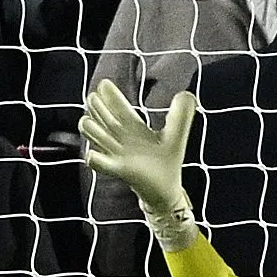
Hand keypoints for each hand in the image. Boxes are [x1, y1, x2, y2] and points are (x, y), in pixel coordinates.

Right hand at [80, 82, 196, 216]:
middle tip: (97, 101)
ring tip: (95, 126)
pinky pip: (99, 162)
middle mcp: (122, 138)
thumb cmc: (167, 164)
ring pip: (94, 134)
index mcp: (135, 128)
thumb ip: (181, 116)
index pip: (119, 107)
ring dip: (91, 128)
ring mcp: (116, 153)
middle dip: (97, 107)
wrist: (166, 192)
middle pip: (102, 117)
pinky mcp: (117, 170)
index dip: (110, 95)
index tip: (104, 84)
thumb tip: (185, 93)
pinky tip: (94, 155)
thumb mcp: (177, 136)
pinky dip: (95, 159)